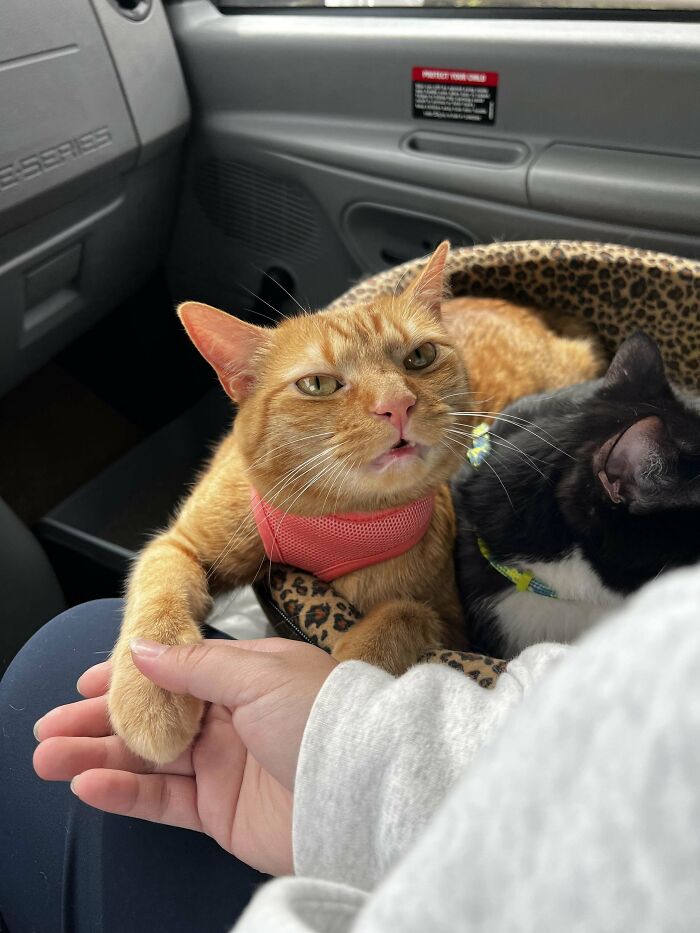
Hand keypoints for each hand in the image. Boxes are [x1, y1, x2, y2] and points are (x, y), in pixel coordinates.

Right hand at [33, 637, 336, 874]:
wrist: (360, 791)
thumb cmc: (323, 718)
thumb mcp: (258, 673)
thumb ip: (195, 662)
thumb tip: (143, 646)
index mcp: (246, 674)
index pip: (176, 669)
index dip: (131, 675)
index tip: (87, 680)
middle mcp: (232, 716)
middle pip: (153, 715)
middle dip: (100, 719)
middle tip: (51, 725)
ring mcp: (224, 764)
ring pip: (147, 758)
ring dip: (98, 755)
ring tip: (49, 755)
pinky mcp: (220, 810)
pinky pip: (162, 800)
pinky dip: (124, 793)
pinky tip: (89, 784)